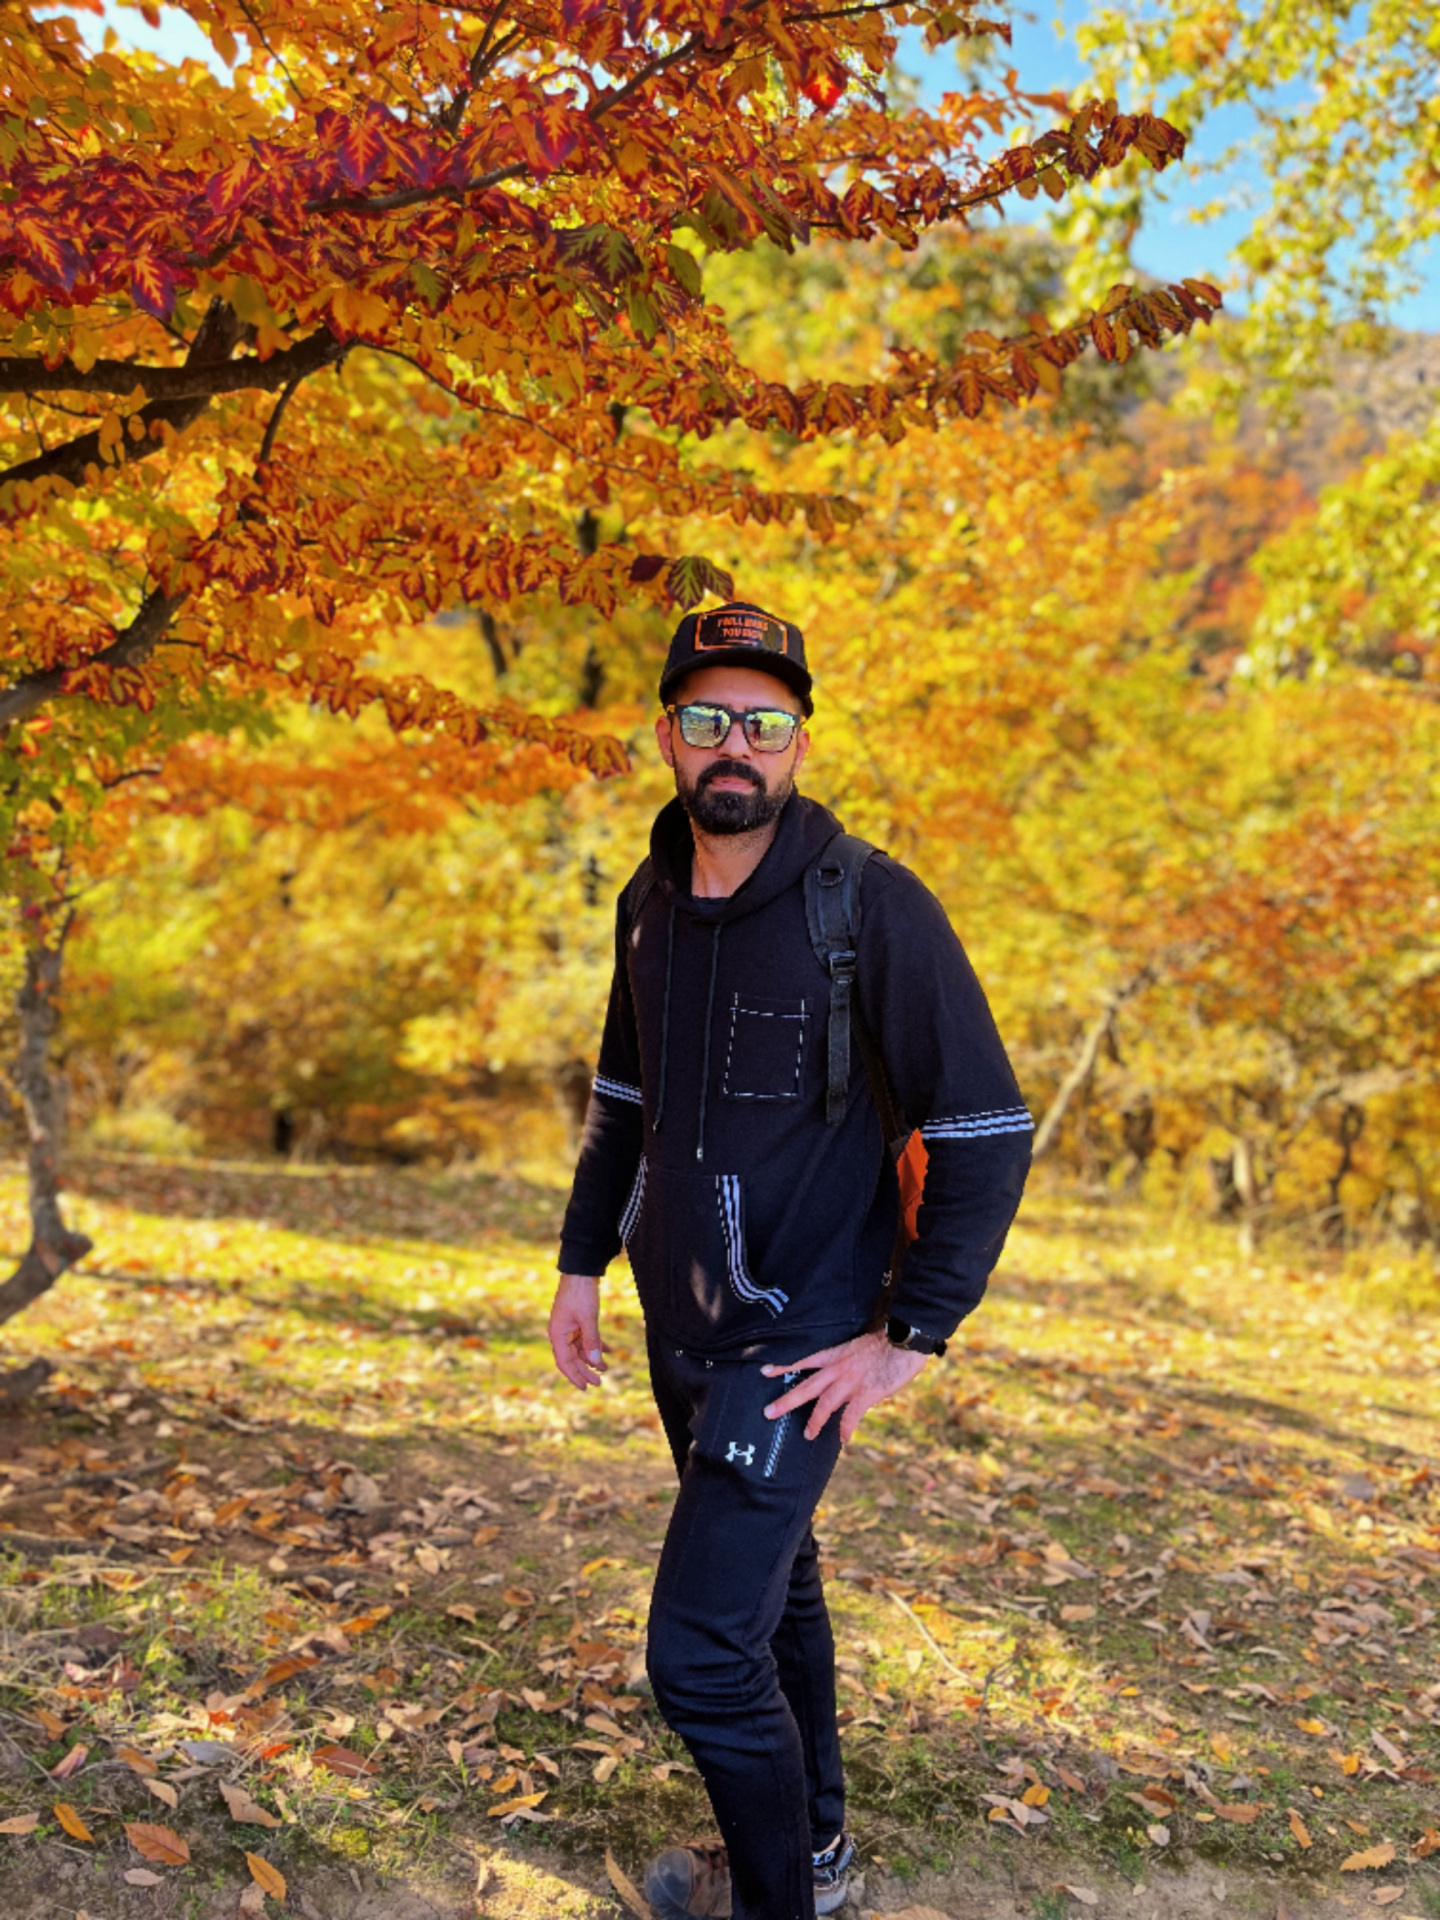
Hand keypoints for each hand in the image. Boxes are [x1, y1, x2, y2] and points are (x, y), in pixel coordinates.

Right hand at [548, 1274, 607, 1389]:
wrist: (581, 1271)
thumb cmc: (581, 1293)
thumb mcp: (588, 1319)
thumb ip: (591, 1341)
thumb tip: (595, 1363)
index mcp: (557, 1334)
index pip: (564, 1362)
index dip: (574, 1377)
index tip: (585, 1388)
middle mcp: (561, 1333)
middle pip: (572, 1358)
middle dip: (585, 1371)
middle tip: (599, 1383)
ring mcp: (569, 1327)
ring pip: (580, 1349)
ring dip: (592, 1358)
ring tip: (606, 1368)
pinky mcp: (577, 1321)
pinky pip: (585, 1338)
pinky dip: (595, 1345)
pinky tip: (607, 1350)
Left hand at [761, 1329, 927, 1442]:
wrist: (904, 1339)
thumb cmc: (888, 1339)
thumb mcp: (861, 1344)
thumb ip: (850, 1358)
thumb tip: (849, 1371)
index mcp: (836, 1354)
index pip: (804, 1360)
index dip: (784, 1366)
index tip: (765, 1371)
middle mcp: (838, 1369)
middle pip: (807, 1387)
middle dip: (787, 1401)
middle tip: (768, 1412)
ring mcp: (851, 1382)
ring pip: (825, 1405)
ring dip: (814, 1421)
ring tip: (807, 1434)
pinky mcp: (866, 1393)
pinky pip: (851, 1416)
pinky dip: (845, 1429)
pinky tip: (843, 1440)